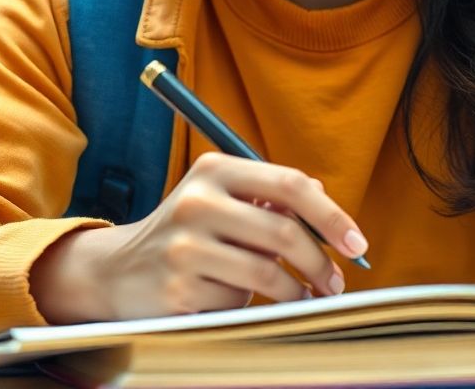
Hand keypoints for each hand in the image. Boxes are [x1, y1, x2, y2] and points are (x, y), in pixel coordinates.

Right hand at [30, 153, 367, 322]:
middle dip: (320, 264)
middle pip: (284, 233)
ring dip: (295, 293)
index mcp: (215, 169)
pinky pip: (236, 302)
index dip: (331, 215)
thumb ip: (269, 195)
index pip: (290, 185)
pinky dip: (247, 306)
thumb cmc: (188, 230)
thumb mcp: (221, 197)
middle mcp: (198, 201)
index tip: (357, 244)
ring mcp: (184, 246)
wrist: (117, 269)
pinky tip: (235, 299)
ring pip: (266, 275)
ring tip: (303, 298)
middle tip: (334, 283)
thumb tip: (324, 201)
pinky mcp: (177, 289)